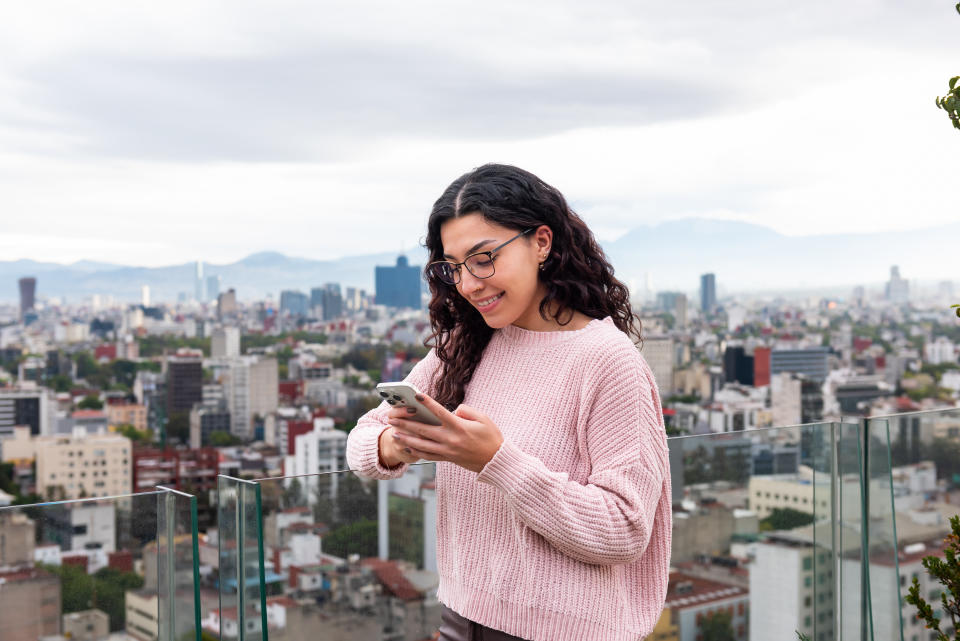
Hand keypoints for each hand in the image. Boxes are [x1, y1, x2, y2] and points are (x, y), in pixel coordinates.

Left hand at [385, 393, 503, 472]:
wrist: (496, 461)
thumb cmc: (491, 437)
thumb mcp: (483, 418)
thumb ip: (466, 410)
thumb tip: (453, 410)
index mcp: (459, 427)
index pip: (440, 412)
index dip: (428, 403)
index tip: (416, 396)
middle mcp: (450, 439)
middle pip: (424, 430)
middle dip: (406, 423)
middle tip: (392, 418)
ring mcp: (448, 451)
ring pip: (422, 445)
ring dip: (406, 439)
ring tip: (393, 434)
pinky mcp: (448, 459)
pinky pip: (428, 455)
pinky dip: (416, 451)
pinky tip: (407, 447)